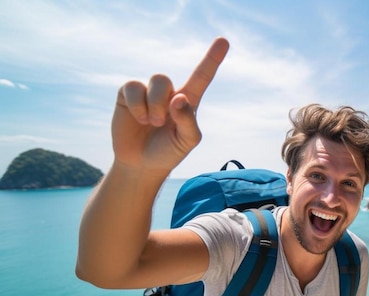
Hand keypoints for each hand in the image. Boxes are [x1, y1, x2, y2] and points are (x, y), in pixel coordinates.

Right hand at [111, 37, 229, 172]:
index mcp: (188, 101)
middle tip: (160, 124)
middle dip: (161, 104)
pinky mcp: (128, 95)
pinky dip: (137, 105)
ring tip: (152, 123)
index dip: (212, 58)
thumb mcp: (186, 141)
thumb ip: (188, 121)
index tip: (224, 41)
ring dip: (154, 105)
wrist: (142, 164)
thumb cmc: (169, 151)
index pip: (202, 76)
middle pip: (164, 80)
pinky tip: (139, 119)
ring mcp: (148, 92)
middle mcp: (168, 92)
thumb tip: (179, 98)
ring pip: (154, 80)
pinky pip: (132, 87)